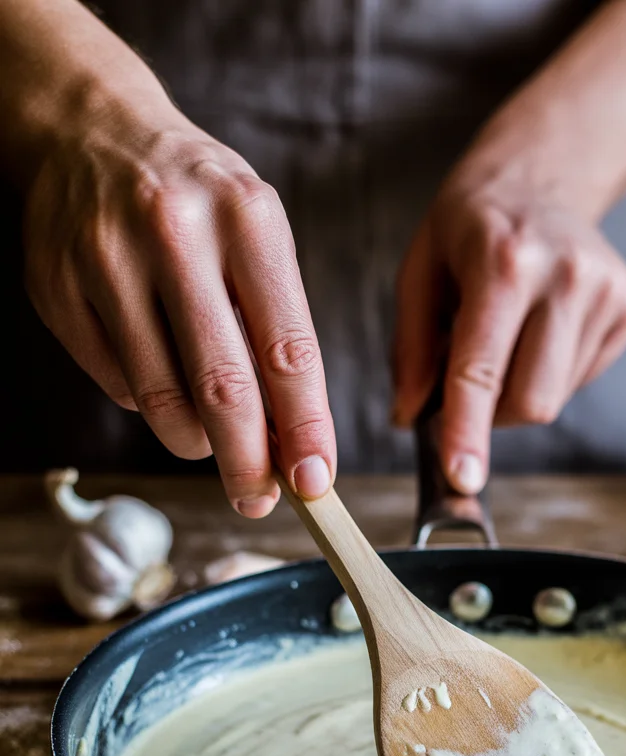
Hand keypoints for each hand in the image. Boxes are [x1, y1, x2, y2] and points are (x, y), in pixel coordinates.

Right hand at [23, 100, 334, 512]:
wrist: (94, 133)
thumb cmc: (199, 202)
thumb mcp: (257, 236)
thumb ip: (277, 329)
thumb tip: (293, 442)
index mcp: (248, 217)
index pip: (288, 349)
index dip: (306, 428)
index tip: (316, 482)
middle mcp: (176, 232)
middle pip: (223, 387)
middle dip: (247, 462)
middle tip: (259, 500)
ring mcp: (106, 258)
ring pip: (161, 399)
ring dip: (194, 441)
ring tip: (209, 439)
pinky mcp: (57, 287)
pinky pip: (115, 384)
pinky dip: (146, 403)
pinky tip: (158, 373)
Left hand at [393, 175, 625, 493]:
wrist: (543, 174)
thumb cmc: (470, 227)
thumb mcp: (419, 270)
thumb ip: (411, 350)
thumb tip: (410, 419)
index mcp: (504, 262)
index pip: (482, 369)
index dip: (468, 431)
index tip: (463, 478)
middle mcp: (566, 275)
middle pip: (531, 402)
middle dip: (490, 414)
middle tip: (468, 379)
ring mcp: (606, 291)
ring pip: (554, 399)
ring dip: (517, 392)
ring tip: (507, 336)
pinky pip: (578, 382)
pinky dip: (548, 373)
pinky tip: (540, 328)